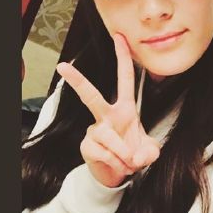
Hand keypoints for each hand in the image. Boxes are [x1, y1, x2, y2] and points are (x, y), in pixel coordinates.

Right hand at [56, 34, 160, 187]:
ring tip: (129, 162)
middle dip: (78, 81)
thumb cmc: (133, 153)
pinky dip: (117, 163)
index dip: (123, 57)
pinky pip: (105, 153)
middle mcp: (107, 116)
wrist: (118, 174)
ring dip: (125, 154)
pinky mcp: (86, 146)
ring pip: (110, 138)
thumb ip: (150, 151)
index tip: (119, 37)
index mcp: (125, 108)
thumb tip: (136, 156)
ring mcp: (95, 130)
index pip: (125, 78)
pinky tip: (117, 165)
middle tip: (63, 66)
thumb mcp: (150, 151)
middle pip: (91, 96)